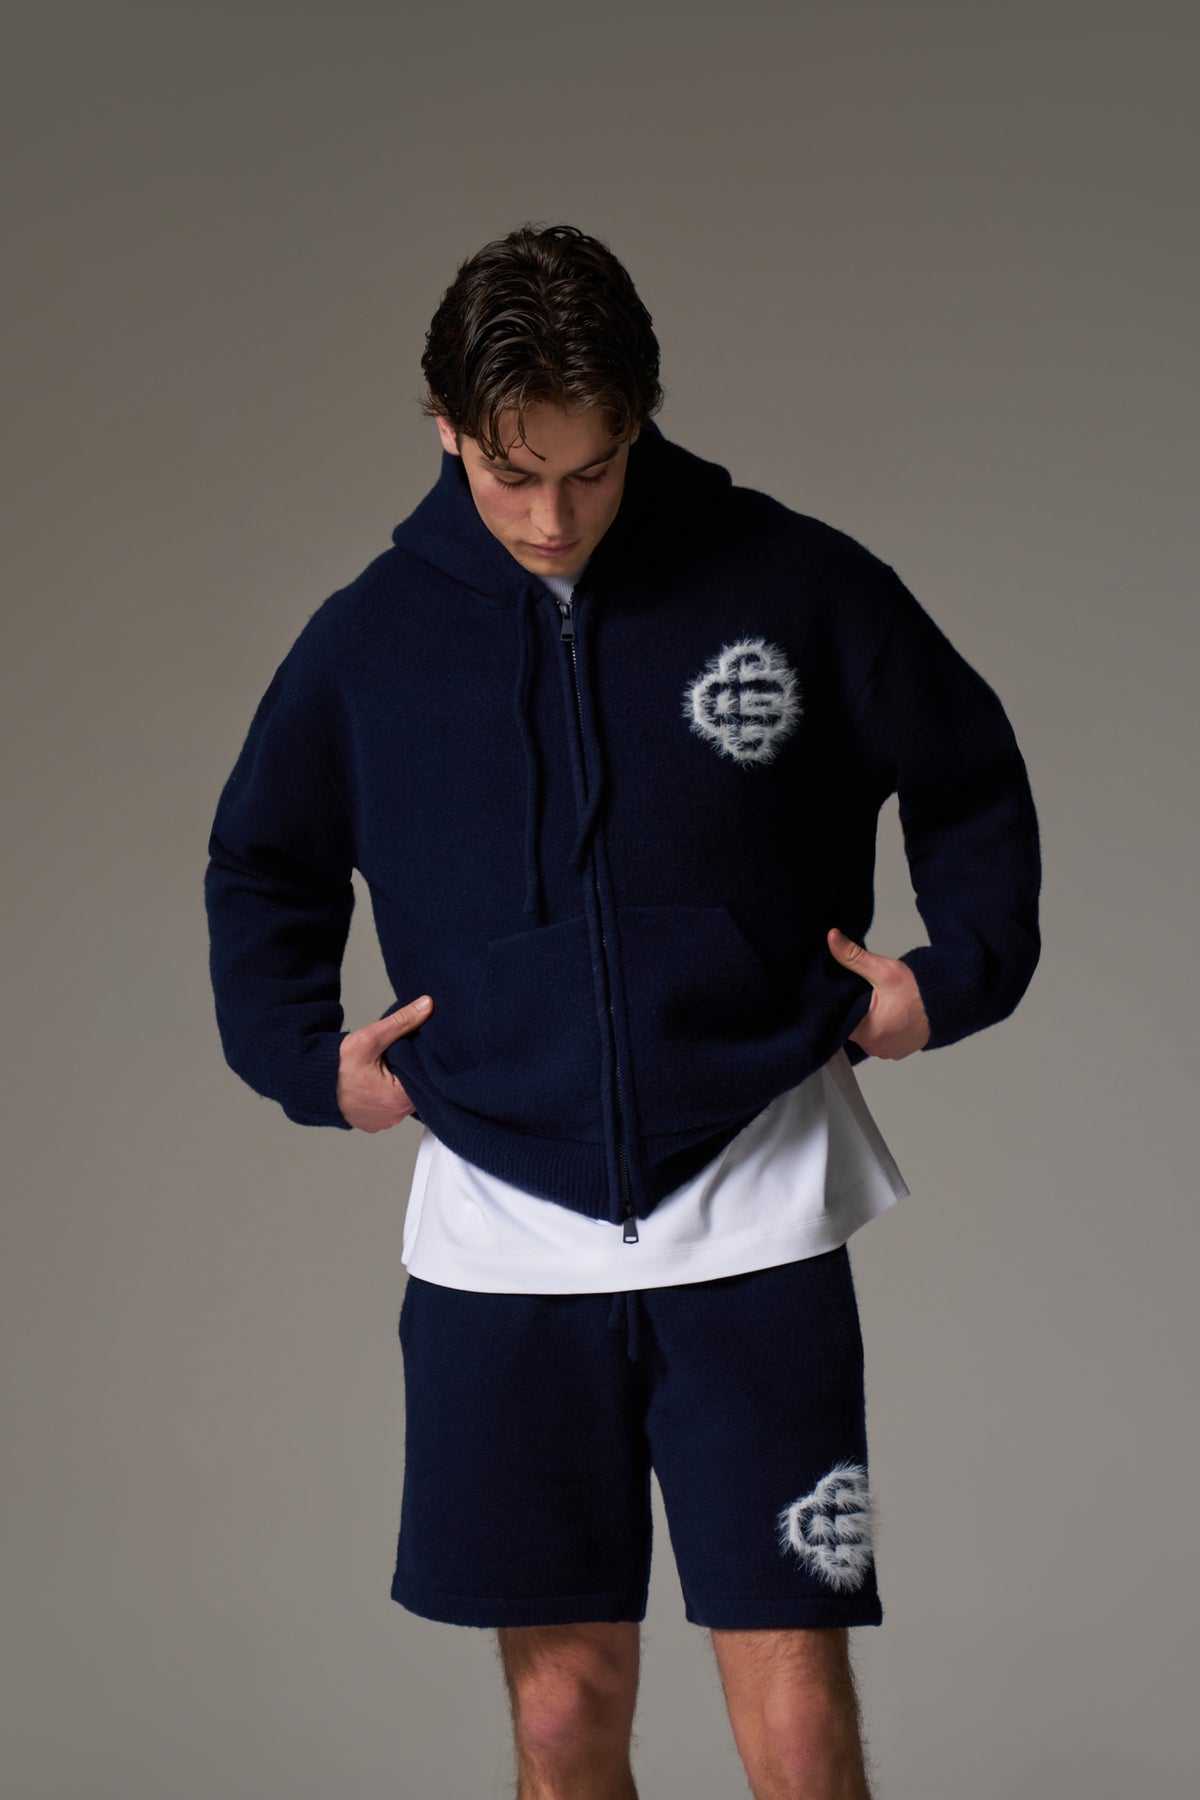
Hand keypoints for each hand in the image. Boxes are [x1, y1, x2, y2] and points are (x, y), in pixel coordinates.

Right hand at [336, 994, 432, 1131]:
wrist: (310, 1083)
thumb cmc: (336, 1065)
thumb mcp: (370, 1038)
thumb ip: (402, 1021)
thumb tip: (427, 1005)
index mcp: (398, 1099)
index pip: (427, 1078)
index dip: (424, 1061)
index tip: (416, 1049)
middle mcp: (394, 1116)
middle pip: (417, 1090)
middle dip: (412, 1072)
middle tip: (400, 1056)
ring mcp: (384, 1122)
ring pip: (405, 1100)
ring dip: (401, 1085)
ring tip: (390, 1068)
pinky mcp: (375, 1124)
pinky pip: (390, 1108)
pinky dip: (388, 1096)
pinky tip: (381, 1082)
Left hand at [826, 928, 930, 1060]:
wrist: (950, 1003)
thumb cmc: (920, 990)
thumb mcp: (884, 970)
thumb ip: (853, 956)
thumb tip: (832, 937)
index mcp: (867, 1032)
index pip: (837, 1021)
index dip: (836, 1005)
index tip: (842, 992)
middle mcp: (874, 1047)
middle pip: (850, 1027)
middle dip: (853, 1010)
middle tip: (861, 993)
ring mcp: (886, 1051)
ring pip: (865, 1033)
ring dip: (866, 1020)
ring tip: (874, 1002)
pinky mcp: (896, 1051)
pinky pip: (879, 1039)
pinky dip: (880, 1027)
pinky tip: (886, 1013)